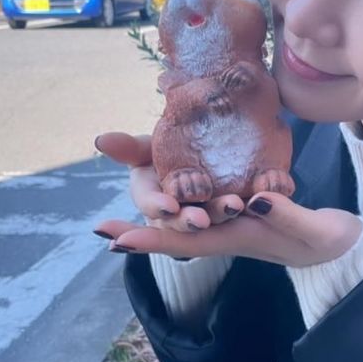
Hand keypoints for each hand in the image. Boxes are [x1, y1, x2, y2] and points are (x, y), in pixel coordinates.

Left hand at [93, 132, 362, 267]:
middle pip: (177, 235)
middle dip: (141, 232)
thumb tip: (251, 199)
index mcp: (241, 238)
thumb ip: (286, 214)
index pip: (188, 241)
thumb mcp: (313, 229)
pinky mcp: (246, 213)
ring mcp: (237, 225)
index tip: (117, 241)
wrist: (345, 251)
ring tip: (121, 216)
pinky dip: (181, 203)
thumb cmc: (331, 243)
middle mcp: (230, 234)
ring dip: (155, 218)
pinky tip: (169, 193)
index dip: (152, 240)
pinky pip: (205, 210)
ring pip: (187, 223)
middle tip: (101, 229)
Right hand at [94, 132, 245, 229]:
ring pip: (212, 217)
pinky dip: (254, 203)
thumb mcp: (149, 148)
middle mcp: (176, 212)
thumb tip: (100, 141)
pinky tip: (262, 200)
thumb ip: (129, 148)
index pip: (150, 204)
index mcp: (152, 197)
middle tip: (200, 220)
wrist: (207, 142)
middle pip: (179, 220)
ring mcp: (204, 213)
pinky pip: (243, 207)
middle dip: (188, 220)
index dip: (157, 206)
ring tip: (234, 205)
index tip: (167, 206)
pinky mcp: (233, 208)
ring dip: (220, 213)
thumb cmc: (169, 148)